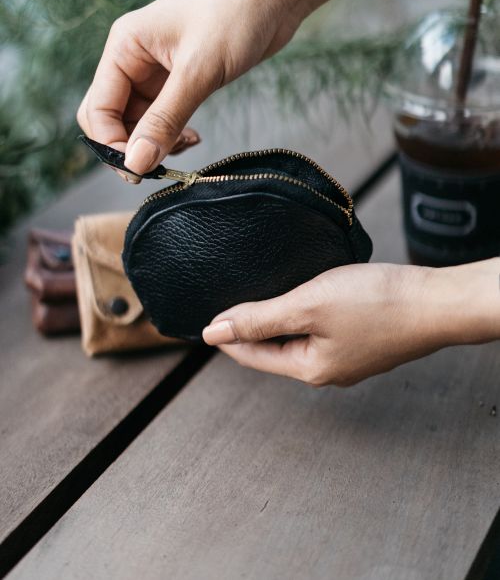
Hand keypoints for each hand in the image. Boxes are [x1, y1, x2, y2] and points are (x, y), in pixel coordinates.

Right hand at [77, 0, 300, 174]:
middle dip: (128, 147)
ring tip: (187, 145)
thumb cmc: (235, 17)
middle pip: (110, 118)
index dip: (112, 145)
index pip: (98, 109)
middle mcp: (132, 59)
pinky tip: (193, 137)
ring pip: (137, 123)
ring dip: (154, 143)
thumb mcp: (198, 72)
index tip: (139, 171)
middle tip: (155, 170)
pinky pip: (161, 119)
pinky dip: (171, 134)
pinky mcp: (178, 81)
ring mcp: (154, 71)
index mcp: (125, 47)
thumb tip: (136, 163)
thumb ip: (165, 120)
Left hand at [203, 260, 499, 386]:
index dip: (226, 336)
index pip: (252, 356)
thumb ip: (259, 319)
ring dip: (276, 320)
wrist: (437, 301)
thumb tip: (213, 333)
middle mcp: (327, 370)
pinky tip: (302, 297)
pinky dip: (303, 315)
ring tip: (259, 296)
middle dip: (250, 329)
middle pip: (274, 350)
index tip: (205, 318)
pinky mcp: (363, 340)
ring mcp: (348, 358)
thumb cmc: (376, 303)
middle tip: (229, 301)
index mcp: (310, 369)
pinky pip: (320, 331)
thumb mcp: (308, 305)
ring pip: (298, 339)